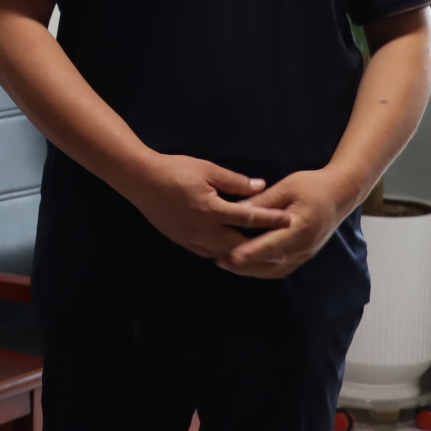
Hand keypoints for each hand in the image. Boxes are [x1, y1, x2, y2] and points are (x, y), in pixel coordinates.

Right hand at [125, 154, 287, 259]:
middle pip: (239, 246)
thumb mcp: (207, 169)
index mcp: (211, 209)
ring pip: (223, 255)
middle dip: (262, 251)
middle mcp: (203, 229)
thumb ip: (235, 182)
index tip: (290, 220)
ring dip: (242, 258)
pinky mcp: (182, 241)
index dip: (271, 219)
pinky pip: (207, 253)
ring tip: (260, 260)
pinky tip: (230, 254)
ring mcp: (191, 238)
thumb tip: (260, 187)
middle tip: (282, 255)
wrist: (140, 180)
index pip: (249, 218)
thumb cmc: (174, 170)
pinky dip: (222, 255)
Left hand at [220, 169, 362, 278]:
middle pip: (270, 264)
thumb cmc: (313, 186)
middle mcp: (303, 246)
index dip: (250, 253)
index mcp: (300, 228)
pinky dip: (263, 270)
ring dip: (251, 270)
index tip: (230, 256)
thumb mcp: (287, 187)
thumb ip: (263, 201)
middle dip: (244, 266)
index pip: (271, 245)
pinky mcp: (304, 255)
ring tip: (228, 264)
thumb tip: (237, 209)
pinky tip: (247, 265)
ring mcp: (305, 253)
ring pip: (275, 270)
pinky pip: (282, 269)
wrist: (340, 193)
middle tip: (219, 260)